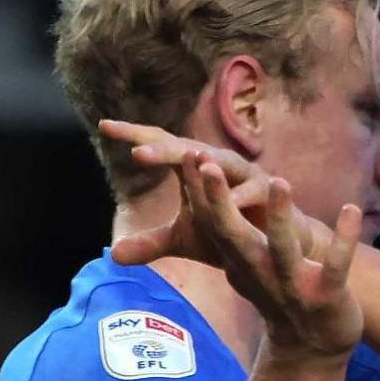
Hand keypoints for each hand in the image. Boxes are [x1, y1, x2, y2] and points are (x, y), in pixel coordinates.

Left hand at [100, 119, 281, 271]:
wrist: (275, 245)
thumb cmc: (229, 231)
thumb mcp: (187, 239)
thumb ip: (153, 243)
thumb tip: (114, 255)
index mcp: (193, 168)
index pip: (160, 146)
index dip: (133, 135)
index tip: (104, 125)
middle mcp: (217, 164)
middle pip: (187, 148)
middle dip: (164, 148)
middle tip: (138, 151)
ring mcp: (244, 175)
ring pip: (222, 164)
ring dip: (207, 163)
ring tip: (189, 159)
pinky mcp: (268, 193)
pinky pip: (254, 192)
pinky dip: (244, 196)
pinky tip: (232, 203)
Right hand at [172, 155, 365, 363]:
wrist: (311, 348)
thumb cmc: (277, 297)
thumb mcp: (243, 270)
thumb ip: (221, 240)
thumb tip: (191, 212)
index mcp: (239, 260)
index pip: (211, 222)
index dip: (199, 190)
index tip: (190, 152)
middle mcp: (259, 271)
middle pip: (232, 233)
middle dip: (218, 200)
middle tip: (206, 164)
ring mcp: (293, 284)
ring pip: (282, 249)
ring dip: (279, 216)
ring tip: (280, 181)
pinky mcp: (326, 295)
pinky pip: (336, 264)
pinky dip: (343, 239)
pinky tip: (352, 209)